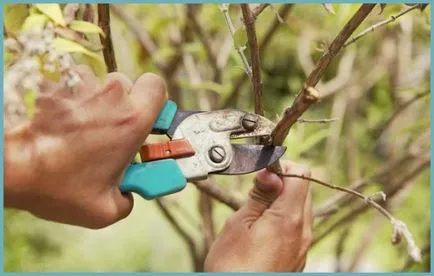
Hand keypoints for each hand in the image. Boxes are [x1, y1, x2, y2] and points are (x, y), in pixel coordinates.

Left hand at [5, 65, 166, 228]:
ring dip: (94, 102)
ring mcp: (81, 86)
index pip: (156, 86)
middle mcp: (110, 95)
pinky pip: (72, 86)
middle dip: (121, 105)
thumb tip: (128, 195)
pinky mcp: (56, 84)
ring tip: (80, 129)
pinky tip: (61, 122)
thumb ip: (128, 200)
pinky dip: (71, 100)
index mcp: (132, 120)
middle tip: (110, 130)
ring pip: (98, 84)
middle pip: (126, 85)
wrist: (11, 166)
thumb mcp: (104, 210)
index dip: (153, 99)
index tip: (145, 117)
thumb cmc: (58, 186)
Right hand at [204, 161, 312, 271]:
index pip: (301, 174)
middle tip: (257, 191)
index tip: (263, 173)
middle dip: (283, 182)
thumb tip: (271, 171)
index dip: (281, 167)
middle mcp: (303, 231)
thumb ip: (260, 195)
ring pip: (301, 208)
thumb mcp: (239, 223)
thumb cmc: (232, 266)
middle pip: (304, 190)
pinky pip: (297, 227)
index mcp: (289, 218)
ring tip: (257, 211)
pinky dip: (284, 218)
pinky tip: (263, 229)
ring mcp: (302, 246)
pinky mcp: (298, 256)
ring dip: (282, 201)